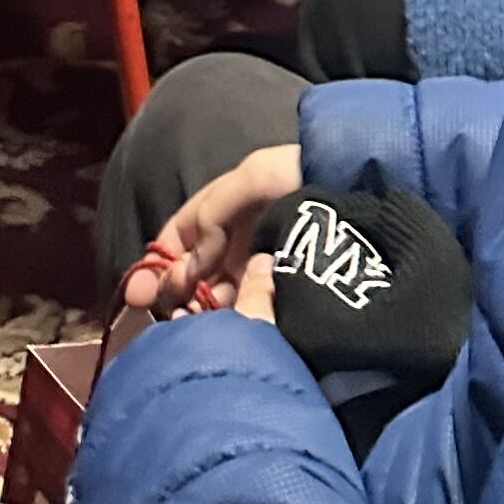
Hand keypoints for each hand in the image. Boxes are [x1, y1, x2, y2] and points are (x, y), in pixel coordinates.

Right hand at [118, 143, 302, 316]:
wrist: (362, 191)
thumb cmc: (304, 176)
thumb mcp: (253, 175)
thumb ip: (212, 211)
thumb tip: (192, 260)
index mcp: (223, 214)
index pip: (176, 241)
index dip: (156, 263)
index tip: (141, 290)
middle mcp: (235, 246)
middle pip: (189, 277)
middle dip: (173, 294)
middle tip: (172, 309)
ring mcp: (257, 273)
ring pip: (213, 299)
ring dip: (198, 311)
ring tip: (197, 320)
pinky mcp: (279, 297)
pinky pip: (245, 313)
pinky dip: (229, 323)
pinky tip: (226, 328)